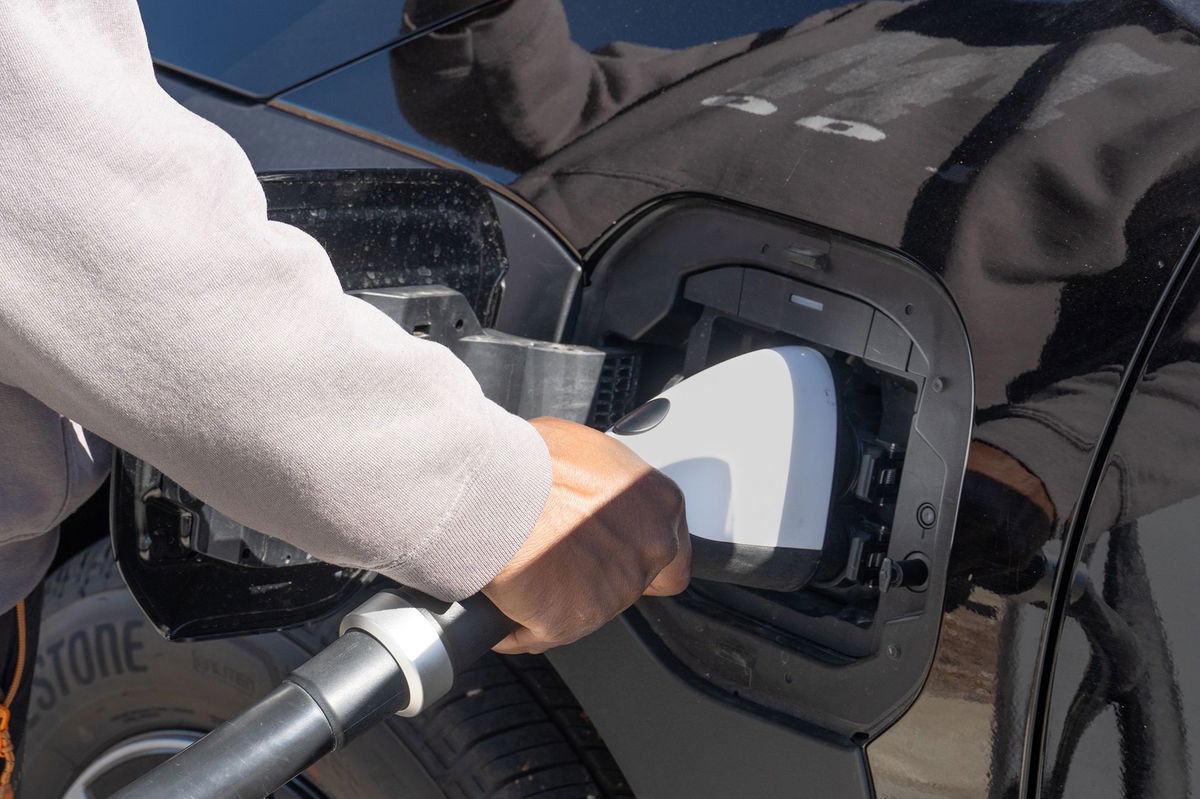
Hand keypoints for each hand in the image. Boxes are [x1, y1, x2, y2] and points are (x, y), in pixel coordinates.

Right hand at [482, 417, 689, 653]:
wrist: (490, 489)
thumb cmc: (530, 460)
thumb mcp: (587, 449)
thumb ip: (607, 484)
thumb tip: (590, 493)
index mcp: (660, 503)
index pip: (674, 556)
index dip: (640, 558)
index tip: (618, 556)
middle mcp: (650, 548)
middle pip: (633, 584)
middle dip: (599, 577)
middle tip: (561, 556)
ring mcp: (616, 589)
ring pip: (589, 611)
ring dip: (560, 598)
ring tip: (525, 566)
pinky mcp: (574, 620)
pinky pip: (542, 633)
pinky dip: (521, 624)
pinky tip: (505, 597)